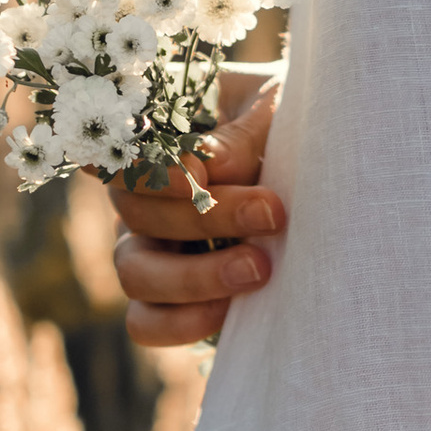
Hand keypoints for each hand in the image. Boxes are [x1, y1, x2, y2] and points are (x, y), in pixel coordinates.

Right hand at [110, 71, 283, 351]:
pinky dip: (178, 322)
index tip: (197, 178)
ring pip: (135, 273)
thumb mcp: (271, 108)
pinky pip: (145, 323)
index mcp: (151, 141)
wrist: (313, 167)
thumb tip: (212, 166)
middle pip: (136, 213)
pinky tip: (228, 310)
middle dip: (205, 217)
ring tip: (258, 268)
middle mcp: (138, 197)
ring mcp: (147, 249)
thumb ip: (242, 131)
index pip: (117, 153)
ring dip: (194, 275)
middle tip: (269, 213)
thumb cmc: (282, 123)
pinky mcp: (166, 299)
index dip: (146, 171)